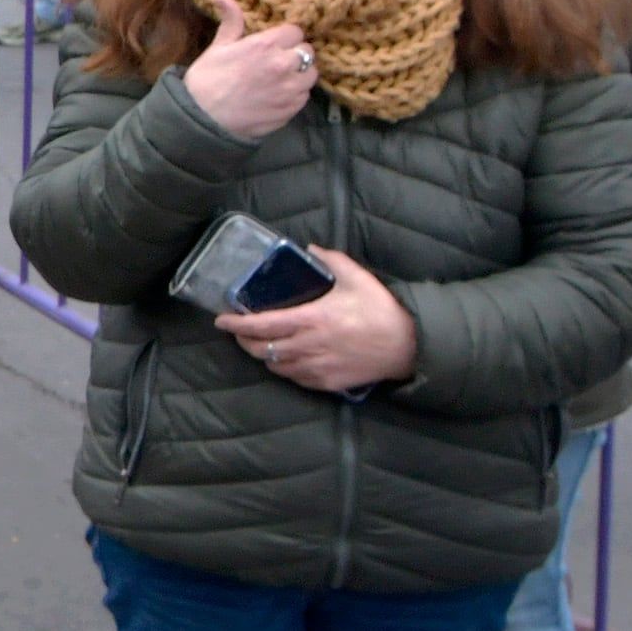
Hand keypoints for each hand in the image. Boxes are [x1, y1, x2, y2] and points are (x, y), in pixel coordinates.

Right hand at [181, 0, 317, 140]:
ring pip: (311, 75)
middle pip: (307, 52)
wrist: (202, 119)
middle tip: (279, 60)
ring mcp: (290, 90)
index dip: (285, 36)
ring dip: (300, 74)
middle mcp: (284, 65)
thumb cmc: (206, 80)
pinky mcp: (291, 110)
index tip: (275, 43)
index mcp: (266, 45)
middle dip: (295, 53)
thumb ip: (231, 22)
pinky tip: (278, 96)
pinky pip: (304, 96)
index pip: (296, 31)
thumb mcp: (218, 47)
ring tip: (282, 79)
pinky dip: (295, 94)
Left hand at [217, 248, 416, 393]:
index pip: (262, 324)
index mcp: (312, 319)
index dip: (237, 324)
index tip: (221, 320)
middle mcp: (309, 345)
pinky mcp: (327, 382)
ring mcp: (317, 366)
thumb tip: (311, 248)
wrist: (410, 346)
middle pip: (261, 348)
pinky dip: (284, 369)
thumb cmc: (382, 310)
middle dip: (243, 340)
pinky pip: (295, 378)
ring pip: (274, 366)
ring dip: (262, 355)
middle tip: (238, 331)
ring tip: (259, 344)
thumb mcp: (357, 278)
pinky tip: (285, 360)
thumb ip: (331, 261)